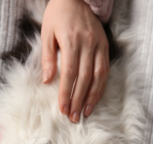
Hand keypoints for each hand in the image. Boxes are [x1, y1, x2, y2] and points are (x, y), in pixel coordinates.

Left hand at [41, 0, 108, 122]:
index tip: (63, 108)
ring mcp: (98, 45)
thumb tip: (48, 81)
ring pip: (98, 76)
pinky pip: (105, 69)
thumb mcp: (47, 33)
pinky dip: (101, 86)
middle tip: (73, 117)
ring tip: (86, 112)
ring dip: (92, 96)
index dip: (66, 93)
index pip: (69, 73)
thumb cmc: (57, 16)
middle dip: (79, 100)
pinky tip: (95, 98)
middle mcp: (87, 44)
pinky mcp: (105, 45)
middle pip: (84, 78)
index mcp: (71, 41)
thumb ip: (48, 57)